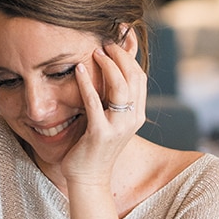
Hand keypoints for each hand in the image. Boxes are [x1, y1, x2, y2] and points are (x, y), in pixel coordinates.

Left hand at [61, 37, 146, 186]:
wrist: (89, 178)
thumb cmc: (94, 147)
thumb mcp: (108, 119)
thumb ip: (110, 99)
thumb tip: (107, 74)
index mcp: (137, 114)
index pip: (140, 77)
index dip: (130, 56)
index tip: (118, 40)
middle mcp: (132, 119)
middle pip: (133, 77)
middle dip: (121, 56)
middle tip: (105, 41)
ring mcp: (118, 127)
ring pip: (120, 87)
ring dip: (108, 65)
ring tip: (95, 51)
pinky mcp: (100, 133)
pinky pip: (95, 103)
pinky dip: (87, 84)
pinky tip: (78, 70)